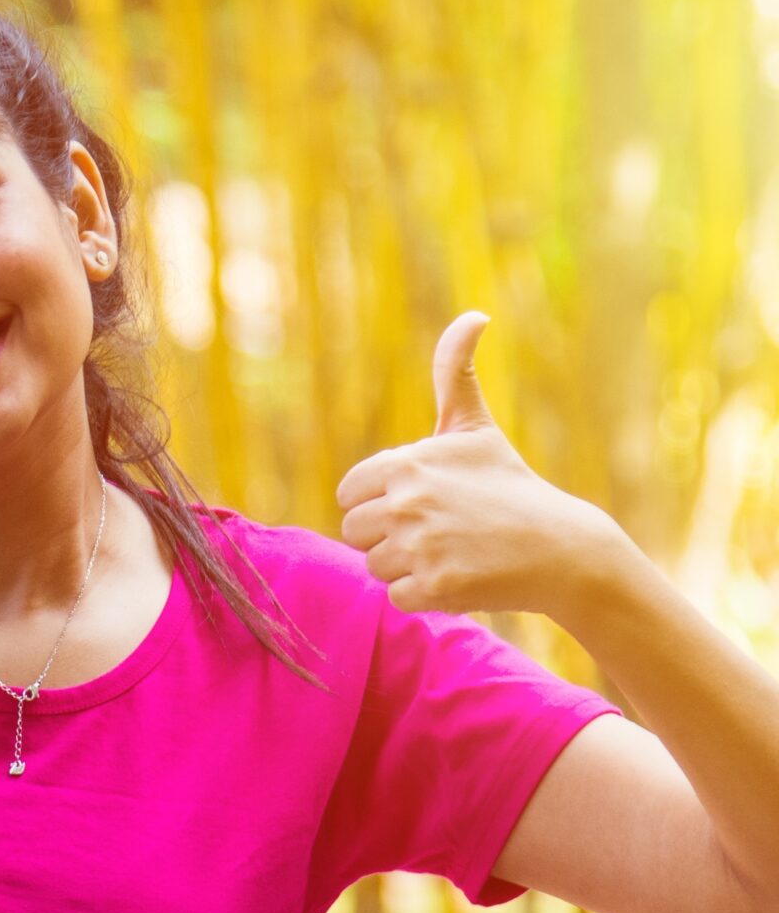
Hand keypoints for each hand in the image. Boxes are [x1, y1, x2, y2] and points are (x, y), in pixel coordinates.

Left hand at [336, 313, 623, 615]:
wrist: (564, 549)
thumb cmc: (510, 486)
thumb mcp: (475, 427)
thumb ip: (455, 373)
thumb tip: (473, 315)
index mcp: (404, 464)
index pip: (349, 495)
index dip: (381, 504)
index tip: (423, 503)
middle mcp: (406, 502)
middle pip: (356, 534)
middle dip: (390, 538)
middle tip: (440, 532)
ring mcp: (420, 546)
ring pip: (375, 568)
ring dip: (408, 568)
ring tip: (453, 552)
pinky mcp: (436, 586)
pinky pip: (398, 598)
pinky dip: (425, 595)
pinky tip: (461, 576)